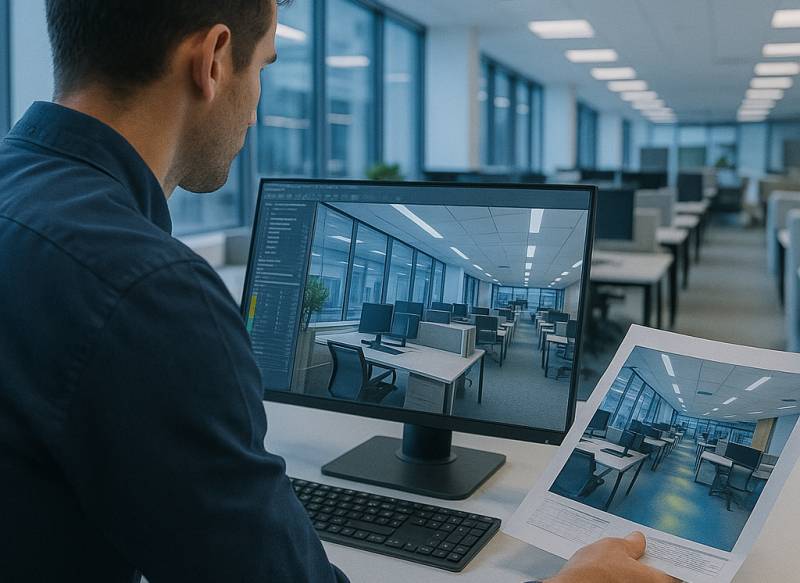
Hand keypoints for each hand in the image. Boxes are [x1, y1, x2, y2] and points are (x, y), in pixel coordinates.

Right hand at [545, 532, 679, 582]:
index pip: (672, 573)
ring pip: (637, 580)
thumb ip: (630, 544)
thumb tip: (637, 540)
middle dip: (646, 564)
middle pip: (654, 577)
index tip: (667, 555)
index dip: (669, 562)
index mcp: (653, 579)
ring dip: (631, 571)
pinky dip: (619, 578)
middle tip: (638, 551)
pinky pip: (623, 582)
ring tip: (618, 560)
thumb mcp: (612, 546)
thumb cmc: (593, 572)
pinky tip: (608, 571)